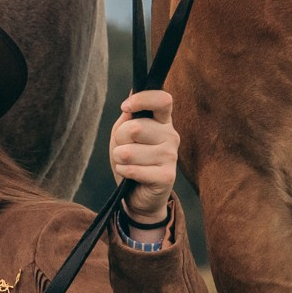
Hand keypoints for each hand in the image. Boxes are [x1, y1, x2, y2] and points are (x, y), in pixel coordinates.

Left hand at [109, 90, 179, 223]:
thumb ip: (127, 118)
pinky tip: (131, 176)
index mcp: (162, 121)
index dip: (142, 100)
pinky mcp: (167, 176)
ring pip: (129, 151)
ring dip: (120, 159)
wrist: (138, 195)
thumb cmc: (130, 160)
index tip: (125, 107)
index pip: (162, 99)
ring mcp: (171, 155)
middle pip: (134, 128)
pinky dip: (124, 172)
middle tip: (126, 150)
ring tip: (129, 164)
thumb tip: (130, 97)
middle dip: (120, 140)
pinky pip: (132, 169)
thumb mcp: (123, 135)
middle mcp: (171, 135)